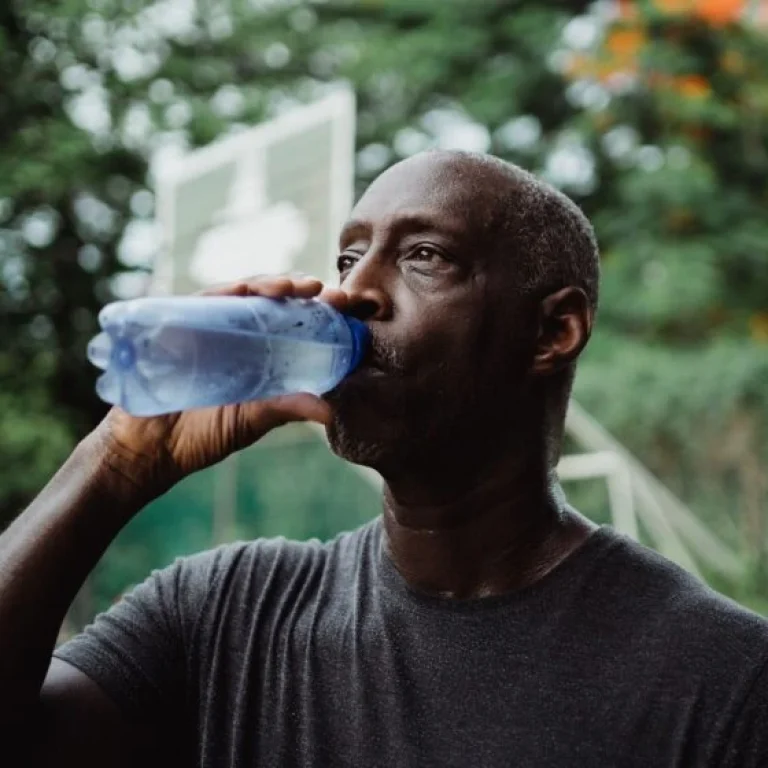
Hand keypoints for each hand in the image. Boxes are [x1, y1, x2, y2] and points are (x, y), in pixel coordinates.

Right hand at [92, 276, 349, 496]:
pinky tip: (246, 290)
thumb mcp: (253, 420)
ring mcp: (208, 324)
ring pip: (244, 292)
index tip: (349, 308)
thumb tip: (331, 411)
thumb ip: (287, 409)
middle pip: (274, 300)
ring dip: (271, 284)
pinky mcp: (179, 323)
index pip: (294, 320)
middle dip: (304, 291)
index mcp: (259, 351)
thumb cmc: (202, 434)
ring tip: (296, 287)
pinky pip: (204, 299)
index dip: (321, 310)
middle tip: (333, 295)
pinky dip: (226, 291)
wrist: (149, 449)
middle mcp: (236, 331)